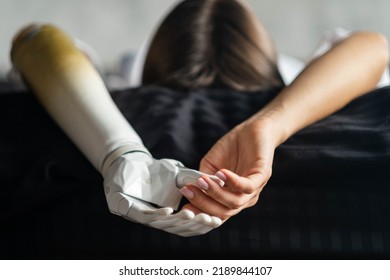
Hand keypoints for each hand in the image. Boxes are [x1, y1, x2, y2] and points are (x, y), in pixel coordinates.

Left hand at [103, 152, 221, 235]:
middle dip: (196, 224)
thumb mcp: (179, 175)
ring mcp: (144, 217)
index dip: (204, 224)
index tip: (217, 219)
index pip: (190, 226)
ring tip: (193, 213)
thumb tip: (219, 183)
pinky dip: (159, 214)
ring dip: (179, 221)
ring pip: (164, 225)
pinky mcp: (130, 210)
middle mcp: (158, 220)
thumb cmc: (154, 171)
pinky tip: (170, 210)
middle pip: (180, 228)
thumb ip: (196, 180)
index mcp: (171, 216)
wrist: (129, 163)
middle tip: (210, 218)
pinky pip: (146, 216)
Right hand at [180, 118, 279, 221]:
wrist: (253, 129)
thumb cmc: (232, 148)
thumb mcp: (211, 165)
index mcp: (231, 198)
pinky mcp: (262, 175)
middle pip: (224, 212)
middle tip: (188, 191)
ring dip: (215, 193)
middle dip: (203, 203)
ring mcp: (255, 189)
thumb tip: (191, 188)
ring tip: (201, 181)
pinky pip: (247, 185)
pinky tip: (221, 173)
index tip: (184, 210)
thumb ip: (203, 178)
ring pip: (235, 202)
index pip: (217, 214)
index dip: (200, 214)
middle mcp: (244, 198)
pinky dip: (232, 181)